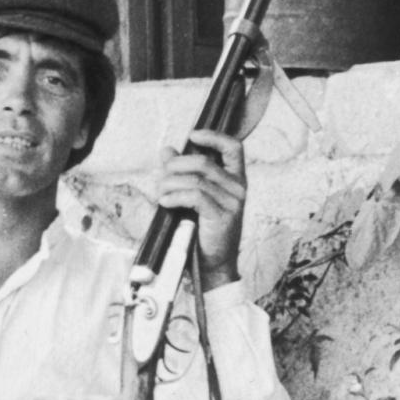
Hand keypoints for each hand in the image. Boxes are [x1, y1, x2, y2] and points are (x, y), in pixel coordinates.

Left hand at [156, 128, 245, 289]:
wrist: (213, 263)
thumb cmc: (203, 229)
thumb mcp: (194, 196)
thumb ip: (183, 172)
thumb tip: (166, 150)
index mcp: (236, 179)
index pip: (234, 147)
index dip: (213, 136)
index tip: (192, 135)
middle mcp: (239, 188)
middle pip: (203, 162)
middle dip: (175, 166)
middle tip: (160, 178)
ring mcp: (233, 203)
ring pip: (195, 179)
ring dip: (169, 184)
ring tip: (160, 194)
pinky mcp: (222, 216)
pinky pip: (194, 196)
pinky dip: (174, 196)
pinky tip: (165, 203)